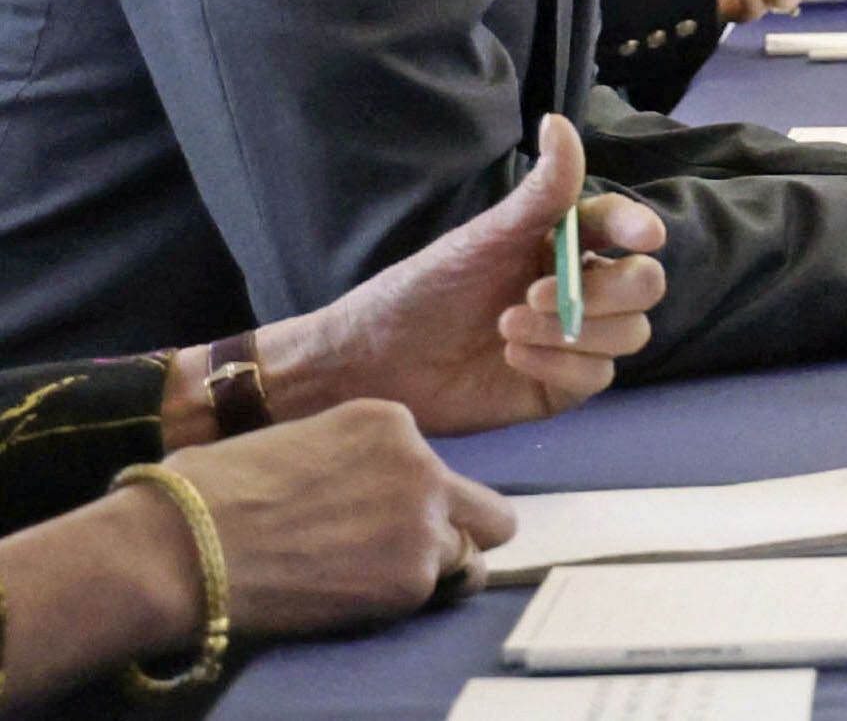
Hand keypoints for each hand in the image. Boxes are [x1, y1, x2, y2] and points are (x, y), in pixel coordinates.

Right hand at [158, 401, 516, 635]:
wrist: (179, 544)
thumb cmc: (211, 493)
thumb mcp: (300, 441)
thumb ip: (354, 461)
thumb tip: (361, 489)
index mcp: (392, 423)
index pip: (436, 468)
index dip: (409, 500)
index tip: (369, 518)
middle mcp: (423, 466)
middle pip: (488, 512)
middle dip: (459, 533)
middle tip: (408, 554)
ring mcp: (423, 522)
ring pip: (469, 558)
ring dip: (432, 572)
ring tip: (370, 580)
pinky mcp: (411, 577)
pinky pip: (433, 595)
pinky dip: (400, 601)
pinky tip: (350, 595)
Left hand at [228, 115, 666, 438]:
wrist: (374, 362)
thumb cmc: (423, 290)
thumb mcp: (484, 238)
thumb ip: (538, 190)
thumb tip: (559, 121)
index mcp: (563, 244)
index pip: (622, 228)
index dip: (639, 226)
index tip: (645, 235)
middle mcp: (579, 289)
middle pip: (643, 284)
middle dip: (604, 291)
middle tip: (534, 294)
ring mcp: (576, 338)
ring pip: (630, 332)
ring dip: (573, 331)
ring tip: (507, 327)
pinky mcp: (563, 385)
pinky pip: (598, 375)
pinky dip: (561, 363)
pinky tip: (513, 357)